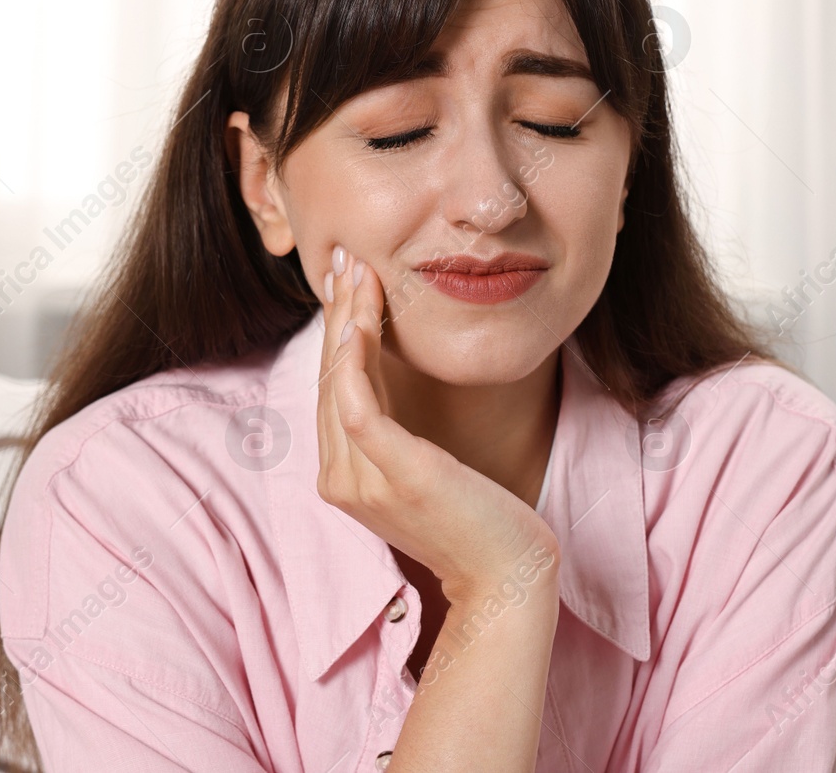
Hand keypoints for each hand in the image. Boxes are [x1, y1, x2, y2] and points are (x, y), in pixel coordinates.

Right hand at [316, 246, 559, 603]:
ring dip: (345, 321)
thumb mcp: (423, 466)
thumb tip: (390, 375)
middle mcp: (340, 479)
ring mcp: (362, 481)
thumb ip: (396, 431)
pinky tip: (362, 322)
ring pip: (338, 383)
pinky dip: (355, 360)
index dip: (336, 330)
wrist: (507, 576)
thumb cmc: (476, 518)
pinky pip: (358, 406)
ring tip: (357, 273)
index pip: (330, 388)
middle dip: (337, 313)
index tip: (348, 280)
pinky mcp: (395, 475)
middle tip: (345, 259)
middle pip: (328, 378)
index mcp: (343, 474)